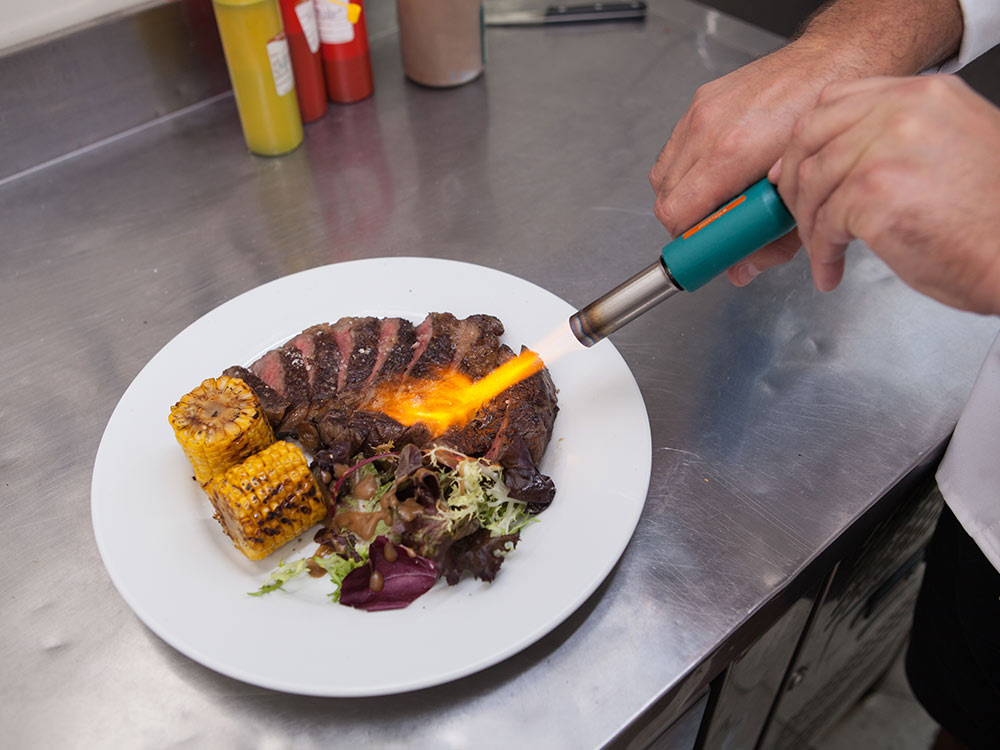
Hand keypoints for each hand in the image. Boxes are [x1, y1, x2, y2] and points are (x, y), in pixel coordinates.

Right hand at [648, 0, 963, 286]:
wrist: (838, 60)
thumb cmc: (829, 121)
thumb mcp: (807, 196)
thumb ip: (770, 241)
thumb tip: (741, 269)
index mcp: (733, 154)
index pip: (678, 214)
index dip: (688, 241)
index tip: (703, 251)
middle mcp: (710, 130)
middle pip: (665, 199)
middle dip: (687, 223)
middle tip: (716, 230)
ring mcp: (701, 112)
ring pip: (664, 176)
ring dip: (684, 197)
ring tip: (718, 201)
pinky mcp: (702, 100)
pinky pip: (675, 149)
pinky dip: (688, 169)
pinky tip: (718, 172)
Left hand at [774, 75, 999, 313]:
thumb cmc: (995, 217)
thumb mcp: (953, 148)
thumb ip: (901, 139)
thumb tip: (842, 156)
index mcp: (925, 94)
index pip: (838, 100)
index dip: (806, 140)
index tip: (794, 168)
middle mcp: (904, 111)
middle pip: (812, 135)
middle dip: (793, 180)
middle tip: (797, 214)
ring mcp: (885, 149)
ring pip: (812, 182)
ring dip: (810, 225)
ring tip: (824, 250)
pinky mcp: (872, 193)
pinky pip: (824, 224)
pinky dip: (821, 252)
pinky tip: (831, 268)